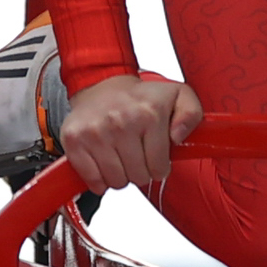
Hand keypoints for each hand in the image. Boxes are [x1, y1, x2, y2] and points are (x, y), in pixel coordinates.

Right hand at [60, 73, 203, 191]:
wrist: (102, 85)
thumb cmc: (140, 97)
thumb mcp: (178, 96)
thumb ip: (191, 114)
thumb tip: (179, 137)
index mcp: (149, 113)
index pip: (159, 167)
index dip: (159, 167)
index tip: (154, 156)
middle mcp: (121, 122)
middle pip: (138, 177)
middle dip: (140, 171)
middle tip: (136, 155)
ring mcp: (96, 132)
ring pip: (116, 181)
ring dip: (120, 176)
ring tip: (121, 158)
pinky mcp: (75, 140)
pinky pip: (92, 179)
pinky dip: (99, 180)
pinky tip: (104, 164)